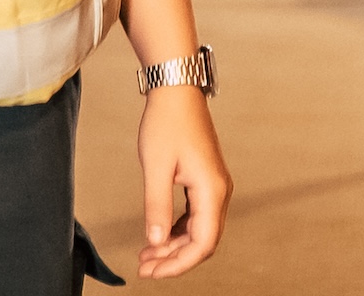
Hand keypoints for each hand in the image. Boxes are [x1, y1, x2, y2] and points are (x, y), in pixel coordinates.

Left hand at [135, 85, 228, 277]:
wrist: (176, 90)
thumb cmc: (166, 122)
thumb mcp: (156, 167)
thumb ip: (156, 207)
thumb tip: (156, 243)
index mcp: (212, 190)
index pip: (203, 243)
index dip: (179, 264)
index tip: (153, 273)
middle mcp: (219, 190)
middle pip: (203, 240)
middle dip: (174, 259)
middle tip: (144, 268)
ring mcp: (213, 185)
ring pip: (199, 229)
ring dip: (174, 246)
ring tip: (146, 256)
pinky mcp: (204, 179)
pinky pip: (195, 215)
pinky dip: (177, 230)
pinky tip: (158, 235)